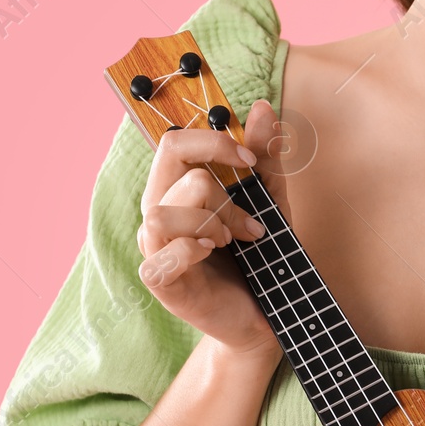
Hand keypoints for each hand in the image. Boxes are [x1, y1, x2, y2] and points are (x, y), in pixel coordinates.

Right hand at [135, 99, 291, 356]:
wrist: (264, 318)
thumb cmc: (261, 260)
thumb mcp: (270, 203)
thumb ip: (265, 158)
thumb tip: (263, 107)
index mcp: (177, 188)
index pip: (174, 140)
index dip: (214, 142)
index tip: (250, 162)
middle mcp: (158, 211)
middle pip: (171, 162)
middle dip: (222, 187)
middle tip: (249, 224)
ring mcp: (154, 247)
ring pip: (165, 210)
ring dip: (211, 223)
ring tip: (232, 244)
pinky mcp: (159, 280)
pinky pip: (164, 253)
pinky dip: (194, 250)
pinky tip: (214, 257)